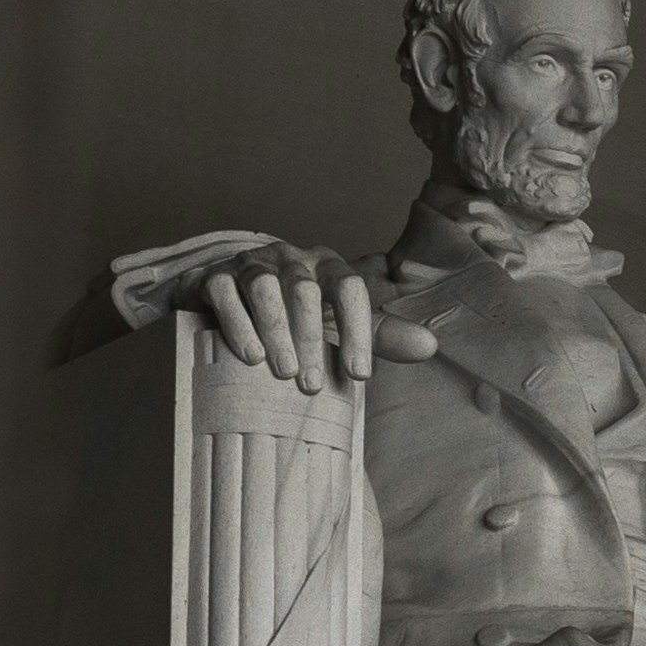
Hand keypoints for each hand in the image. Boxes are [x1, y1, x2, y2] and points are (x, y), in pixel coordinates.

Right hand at [199, 243, 439, 391]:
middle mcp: (291, 260)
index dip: (357, 330)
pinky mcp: (215, 277)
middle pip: (306, 290)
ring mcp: (251, 265)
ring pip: (265, 287)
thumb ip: (379, 336)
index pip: (350, 288)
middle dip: (312, 339)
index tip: (358, 374)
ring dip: (276, 331)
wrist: (228, 304)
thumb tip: (431, 347)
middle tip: (313, 386)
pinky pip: (225, 292)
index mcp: (327, 267)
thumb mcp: (337, 325)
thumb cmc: (293, 317)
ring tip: (284, 371)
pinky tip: (250, 355)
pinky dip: (238, 323)